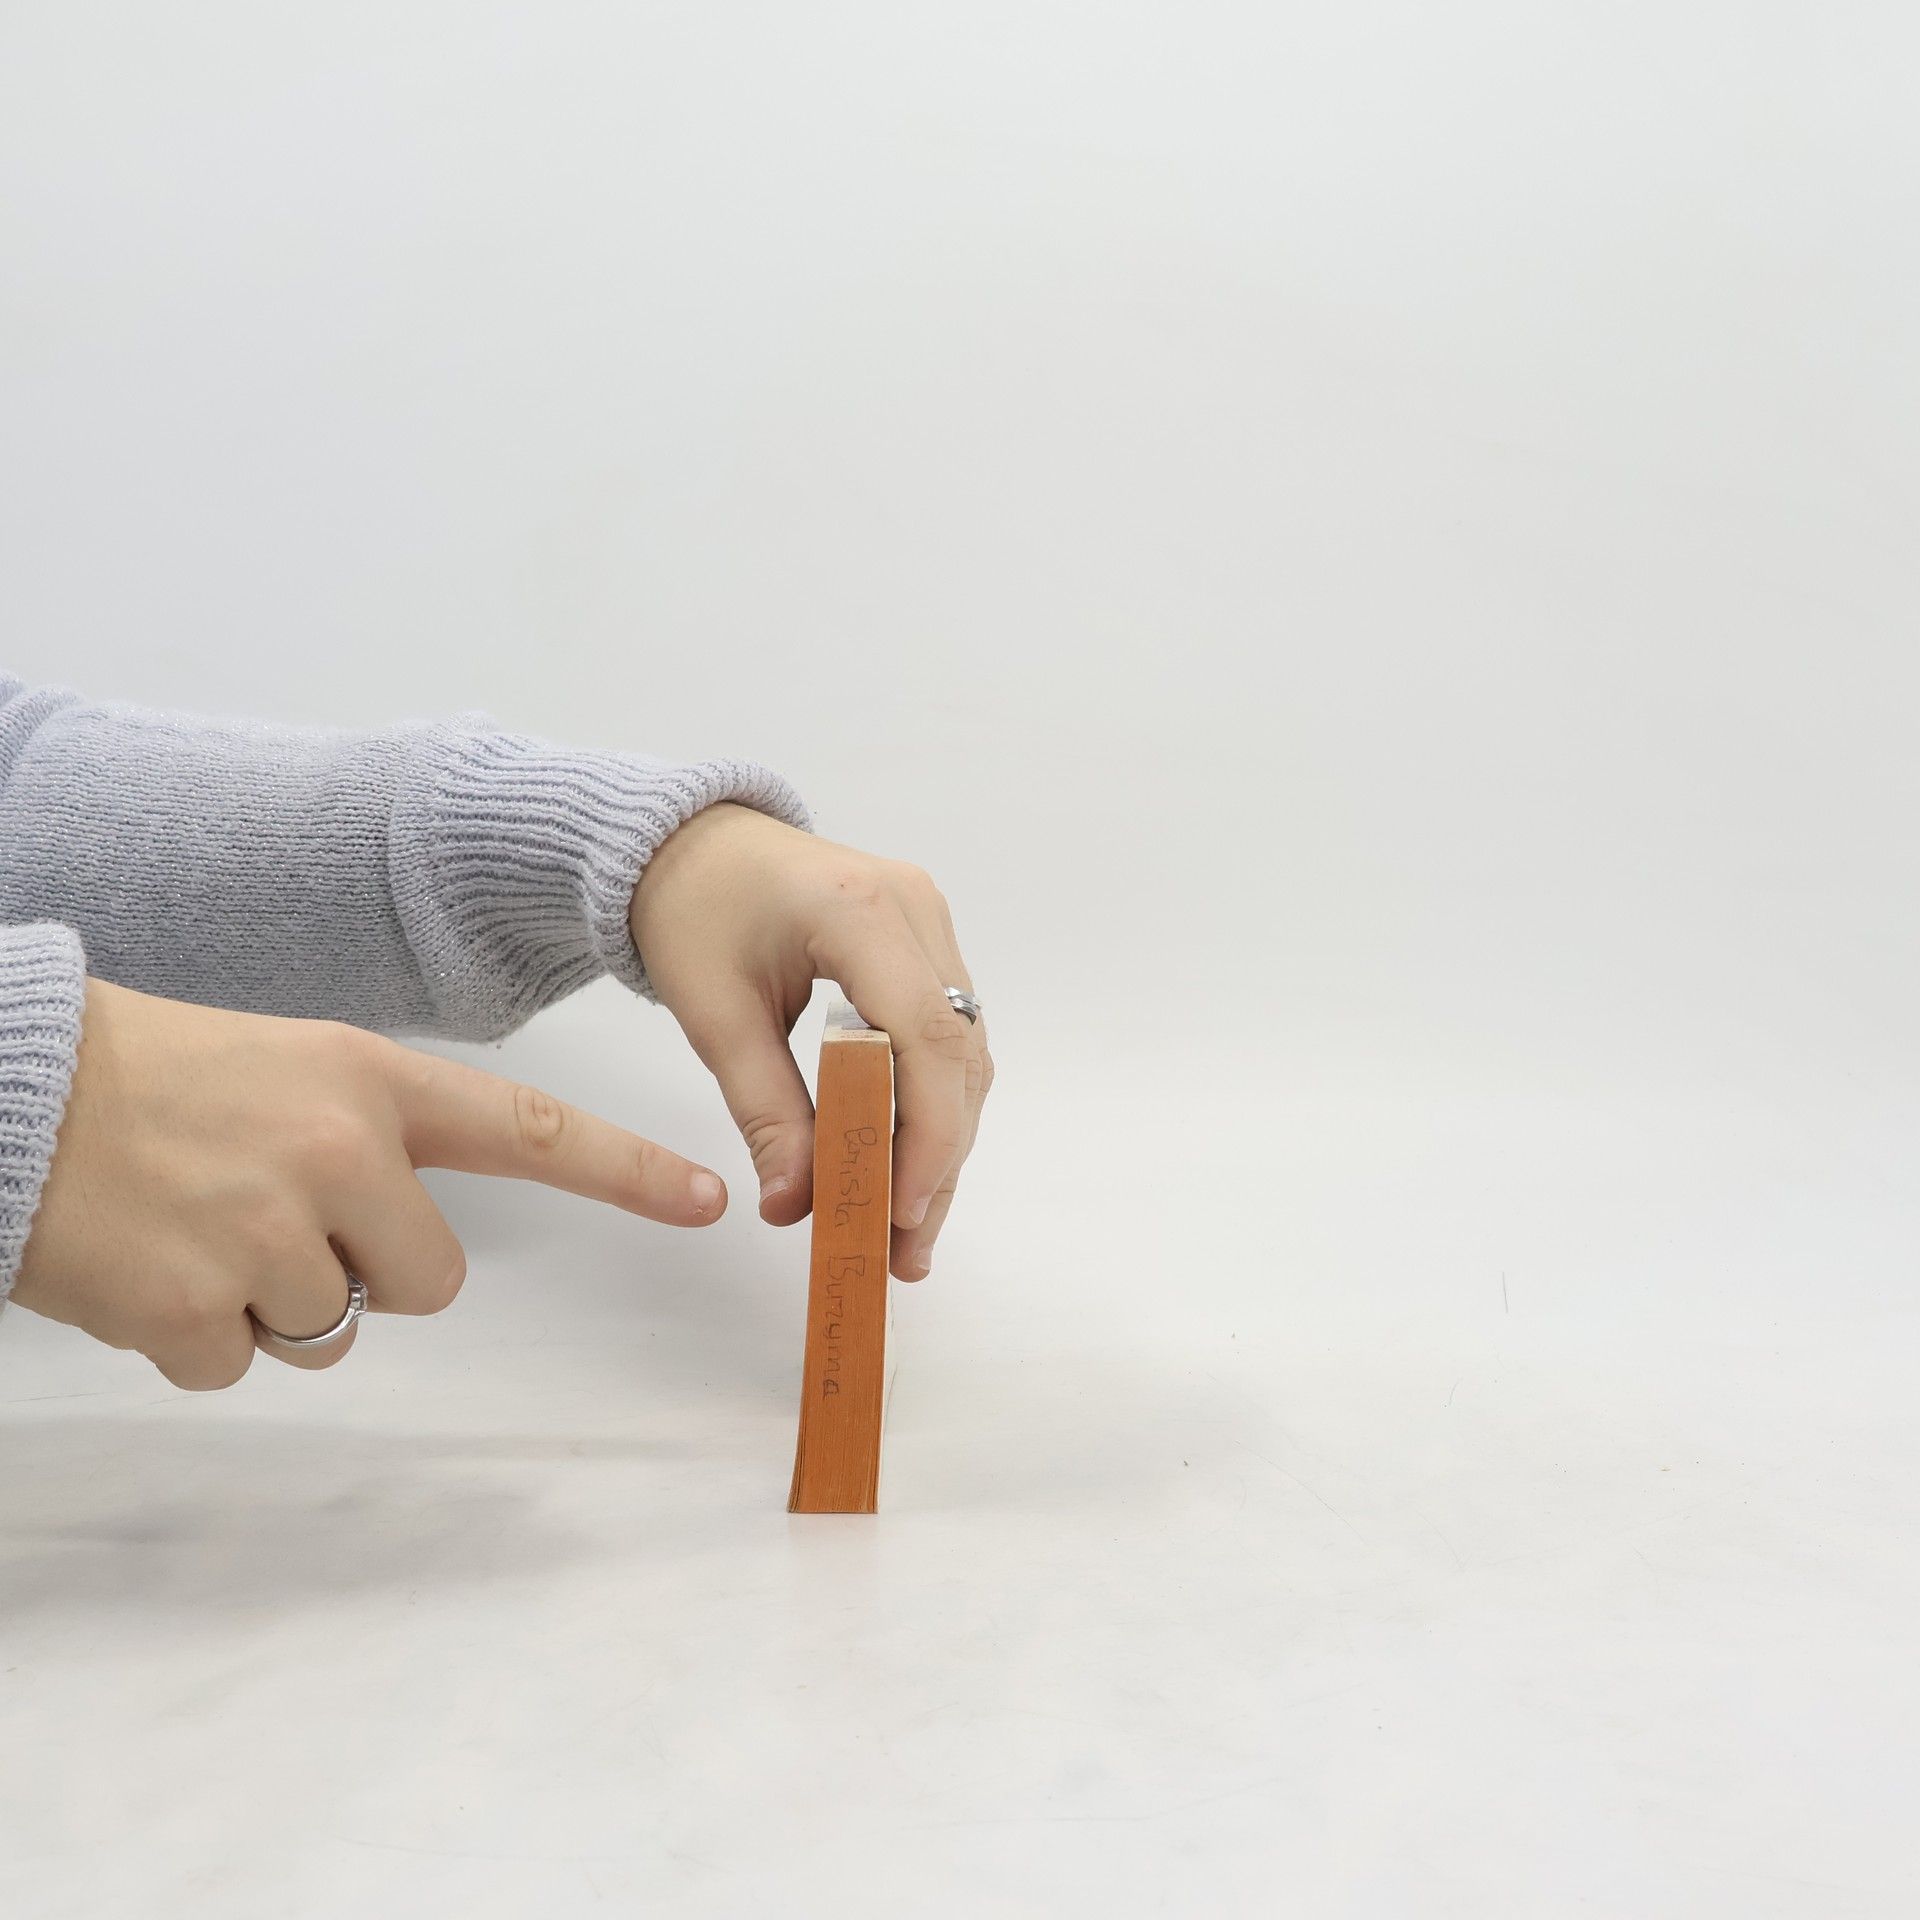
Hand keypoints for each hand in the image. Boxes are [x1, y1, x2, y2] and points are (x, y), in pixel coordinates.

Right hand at [11, 978, 727, 1387]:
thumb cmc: (157, 1079)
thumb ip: (370, 1139)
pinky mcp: (198, 1311)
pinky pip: (241, 1364)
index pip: (528, 1127)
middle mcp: (339, 1152)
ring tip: (198, 1229)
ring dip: (275, 1305)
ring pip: (335, 1331)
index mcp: (371, 1081)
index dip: (625, 1171)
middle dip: (370, 1273)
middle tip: (276, 1219)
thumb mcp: (289, 1070)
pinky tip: (150, 1268)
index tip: (708, 1200)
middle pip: (432, 1280)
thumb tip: (407, 1253)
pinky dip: (198, 1338)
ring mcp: (270, 1233)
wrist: (12, 1088)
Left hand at [629, 802, 992, 1280]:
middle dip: (938, 1159)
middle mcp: (916, 909)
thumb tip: (796, 1204)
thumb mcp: (715, 1015)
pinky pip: (947, 1037)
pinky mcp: (926, 943)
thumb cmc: (694, 912)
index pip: (925, 1034)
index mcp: (859, 910)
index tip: (900, 1212)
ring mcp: (930, 923)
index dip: (927, 1132)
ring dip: (942, 1143)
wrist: (691, 843)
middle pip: (958, 1054)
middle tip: (904, 1251)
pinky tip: (905, 1167)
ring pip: (963, 1054)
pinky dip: (930, 1105)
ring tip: (904, 1232)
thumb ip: (763, 1109)